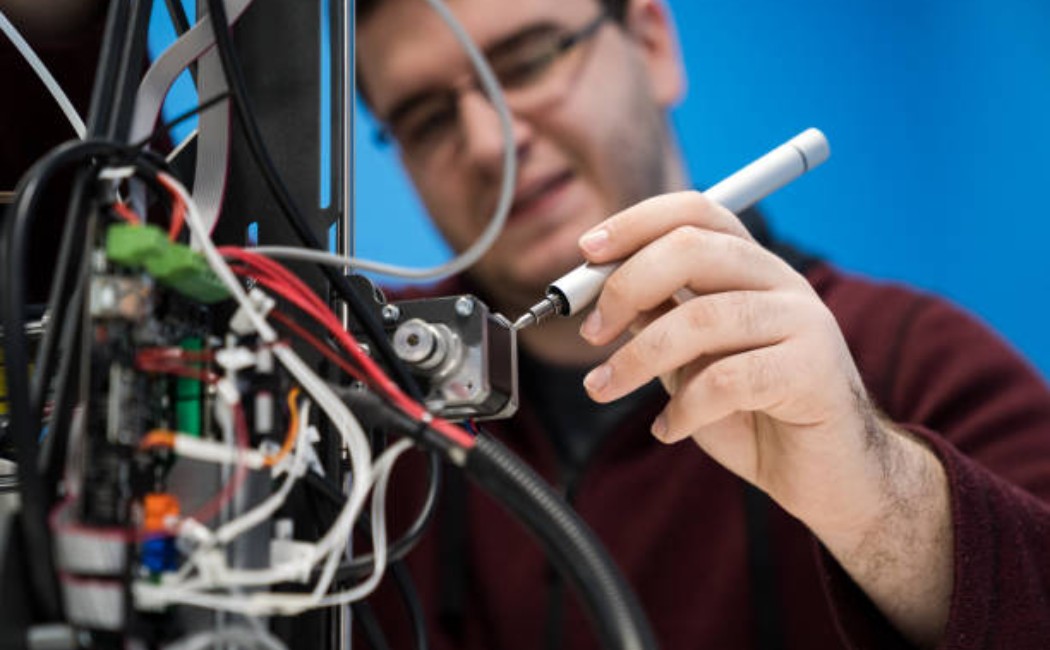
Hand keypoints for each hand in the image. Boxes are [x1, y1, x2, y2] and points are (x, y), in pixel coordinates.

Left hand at [577, 190, 892, 531]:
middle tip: (591, 332)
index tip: (588, 252)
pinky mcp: (812, 372)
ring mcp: (803, 322)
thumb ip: (660, 322)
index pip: (696, 212)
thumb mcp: (691, 362)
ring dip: (636, 358)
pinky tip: (667, 429)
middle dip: (626, 285)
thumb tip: (605, 296)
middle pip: (693, 249)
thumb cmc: (753, 413)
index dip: (637, 222)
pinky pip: (726, 380)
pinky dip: (682, 409)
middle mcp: (780, 282)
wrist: (828, 475)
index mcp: (751, 267)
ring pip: (701, 318)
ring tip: (603, 389)